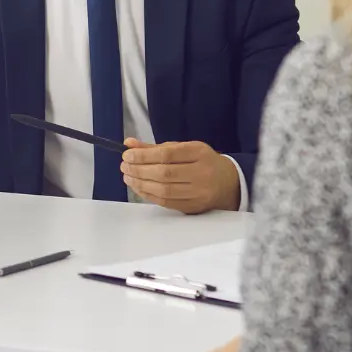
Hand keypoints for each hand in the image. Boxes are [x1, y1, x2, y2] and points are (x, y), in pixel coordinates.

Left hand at [121, 139, 239, 212]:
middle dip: (139, 170)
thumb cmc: (201, 161)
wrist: (227, 182)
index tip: (127, 154)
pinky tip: (138, 187)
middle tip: (124, 166)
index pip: (168, 154)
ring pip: (164, 190)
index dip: (144, 155)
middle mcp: (201, 173)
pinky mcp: (193, 207)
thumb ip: (155, 147)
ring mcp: (199, 192)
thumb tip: (129, 144)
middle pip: (165, 173)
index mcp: (199, 153)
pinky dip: (148, 195)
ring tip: (128, 176)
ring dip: (141, 183)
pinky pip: (166, 202)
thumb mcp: (183, 148)